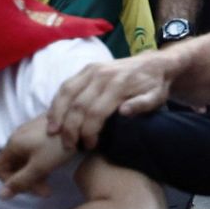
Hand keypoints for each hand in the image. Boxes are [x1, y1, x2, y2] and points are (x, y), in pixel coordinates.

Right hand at [0, 116, 74, 198]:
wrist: (85, 122)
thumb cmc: (59, 146)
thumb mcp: (39, 167)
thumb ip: (20, 182)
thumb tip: (1, 196)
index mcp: (13, 143)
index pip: (0, 167)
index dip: (9, 182)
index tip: (28, 190)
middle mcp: (19, 135)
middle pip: (14, 164)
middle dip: (26, 181)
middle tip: (45, 192)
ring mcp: (32, 131)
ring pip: (27, 158)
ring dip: (36, 174)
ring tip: (51, 185)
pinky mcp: (46, 130)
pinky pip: (36, 151)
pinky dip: (41, 163)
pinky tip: (55, 168)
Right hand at [43, 54, 178, 151]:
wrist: (156, 63)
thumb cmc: (155, 85)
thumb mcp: (157, 97)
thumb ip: (143, 105)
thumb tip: (124, 112)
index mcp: (119, 85)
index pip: (96, 112)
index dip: (89, 132)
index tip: (89, 146)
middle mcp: (102, 75)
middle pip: (78, 105)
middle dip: (70, 129)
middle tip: (69, 145)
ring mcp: (93, 70)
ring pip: (67, 93)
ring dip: (57, 114)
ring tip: (52, 133)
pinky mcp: (88, 68)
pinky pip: (67, 85)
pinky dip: (57, 101)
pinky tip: (54, 116)